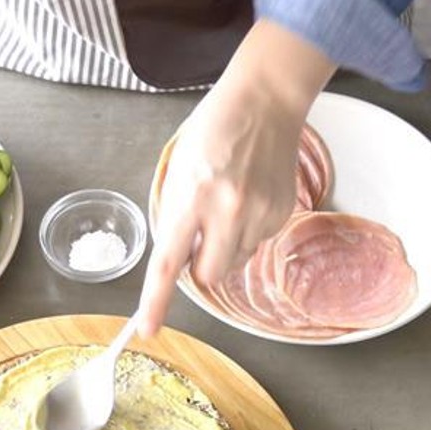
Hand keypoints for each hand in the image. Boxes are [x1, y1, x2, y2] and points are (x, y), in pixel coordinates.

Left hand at [138, 21, 337, 337]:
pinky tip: (249, 197)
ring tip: (228, 204)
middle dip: (198, 269)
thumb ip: (175, 214)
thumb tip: (176, 258)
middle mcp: (227, 211)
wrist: (266, 101)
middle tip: (198, 240)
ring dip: (225, 247)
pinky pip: (258, 242)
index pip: (167, 263)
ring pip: (235, 262)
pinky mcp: (282, 213)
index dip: (155, 301)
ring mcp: (259, 213)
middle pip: (208, 275)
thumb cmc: (214, 128)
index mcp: (191, 197)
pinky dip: (249, 230)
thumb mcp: (179, 168)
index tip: (147, 328)